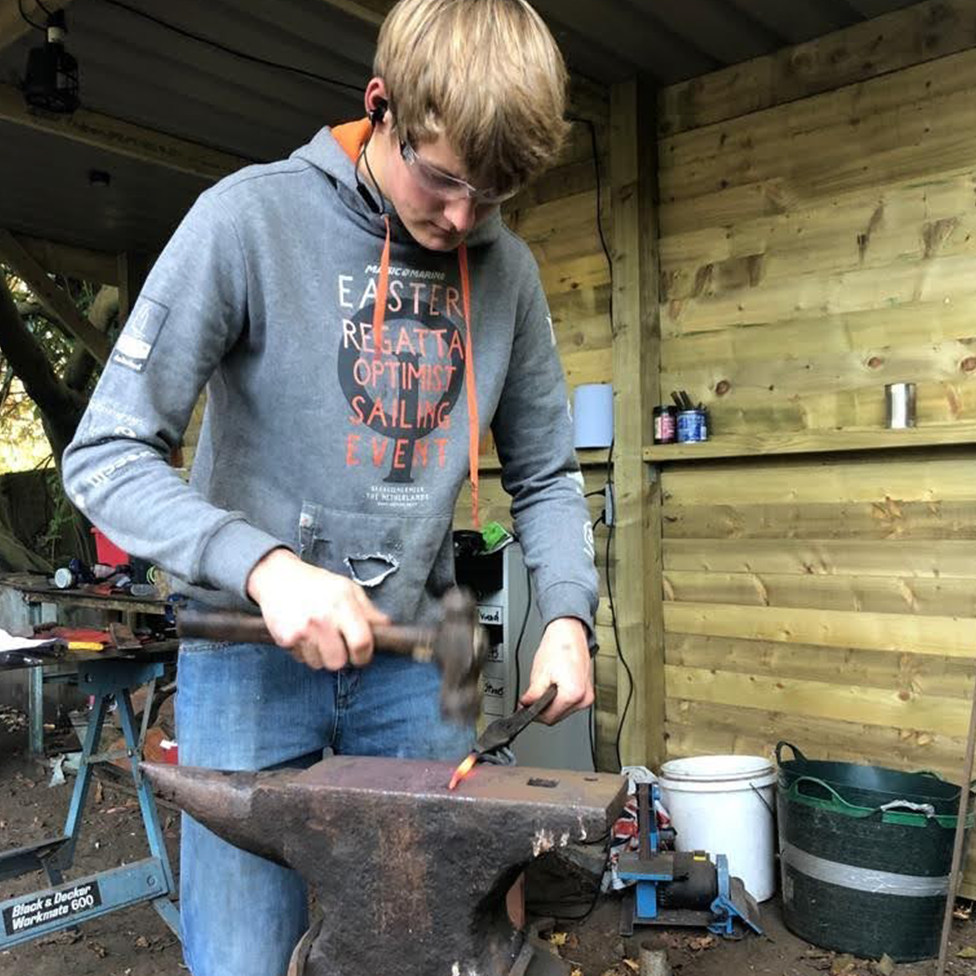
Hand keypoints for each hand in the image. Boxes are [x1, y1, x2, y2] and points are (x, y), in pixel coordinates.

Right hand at [246, 548, 389, 670]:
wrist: (278, 577)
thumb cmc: (316, 583)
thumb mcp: (347, 588)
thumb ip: (368, 610)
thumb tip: (386, 627)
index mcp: (343, 604)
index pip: (361, 643)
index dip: (364, 655)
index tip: (361, 655)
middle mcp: (323, 618)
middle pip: (338, 661)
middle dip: (340, 658)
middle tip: (337, 646)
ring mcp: (303, 629)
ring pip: (319, 664)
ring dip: (320, 656)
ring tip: (317, 636)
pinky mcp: (285, 637)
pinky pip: (302, 659)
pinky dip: (304, 651)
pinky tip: (303, 635)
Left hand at [520, 617, 593, 724]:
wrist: (569, 633)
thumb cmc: (558, 647)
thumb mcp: (539, 674)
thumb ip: (532, 695)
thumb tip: (525, 706)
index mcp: (574, 694)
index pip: (549, 717)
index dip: (534, 713)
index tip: (525, 708)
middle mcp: (584, 698)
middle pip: (556, 716)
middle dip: (542, 709)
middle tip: (531, 697)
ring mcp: (587, 696)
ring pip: (562, 711)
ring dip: (551, 705)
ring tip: (544, 687)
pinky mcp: (587, 692)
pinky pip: (569, 704)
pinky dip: (559, 699)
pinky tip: (553, 687)